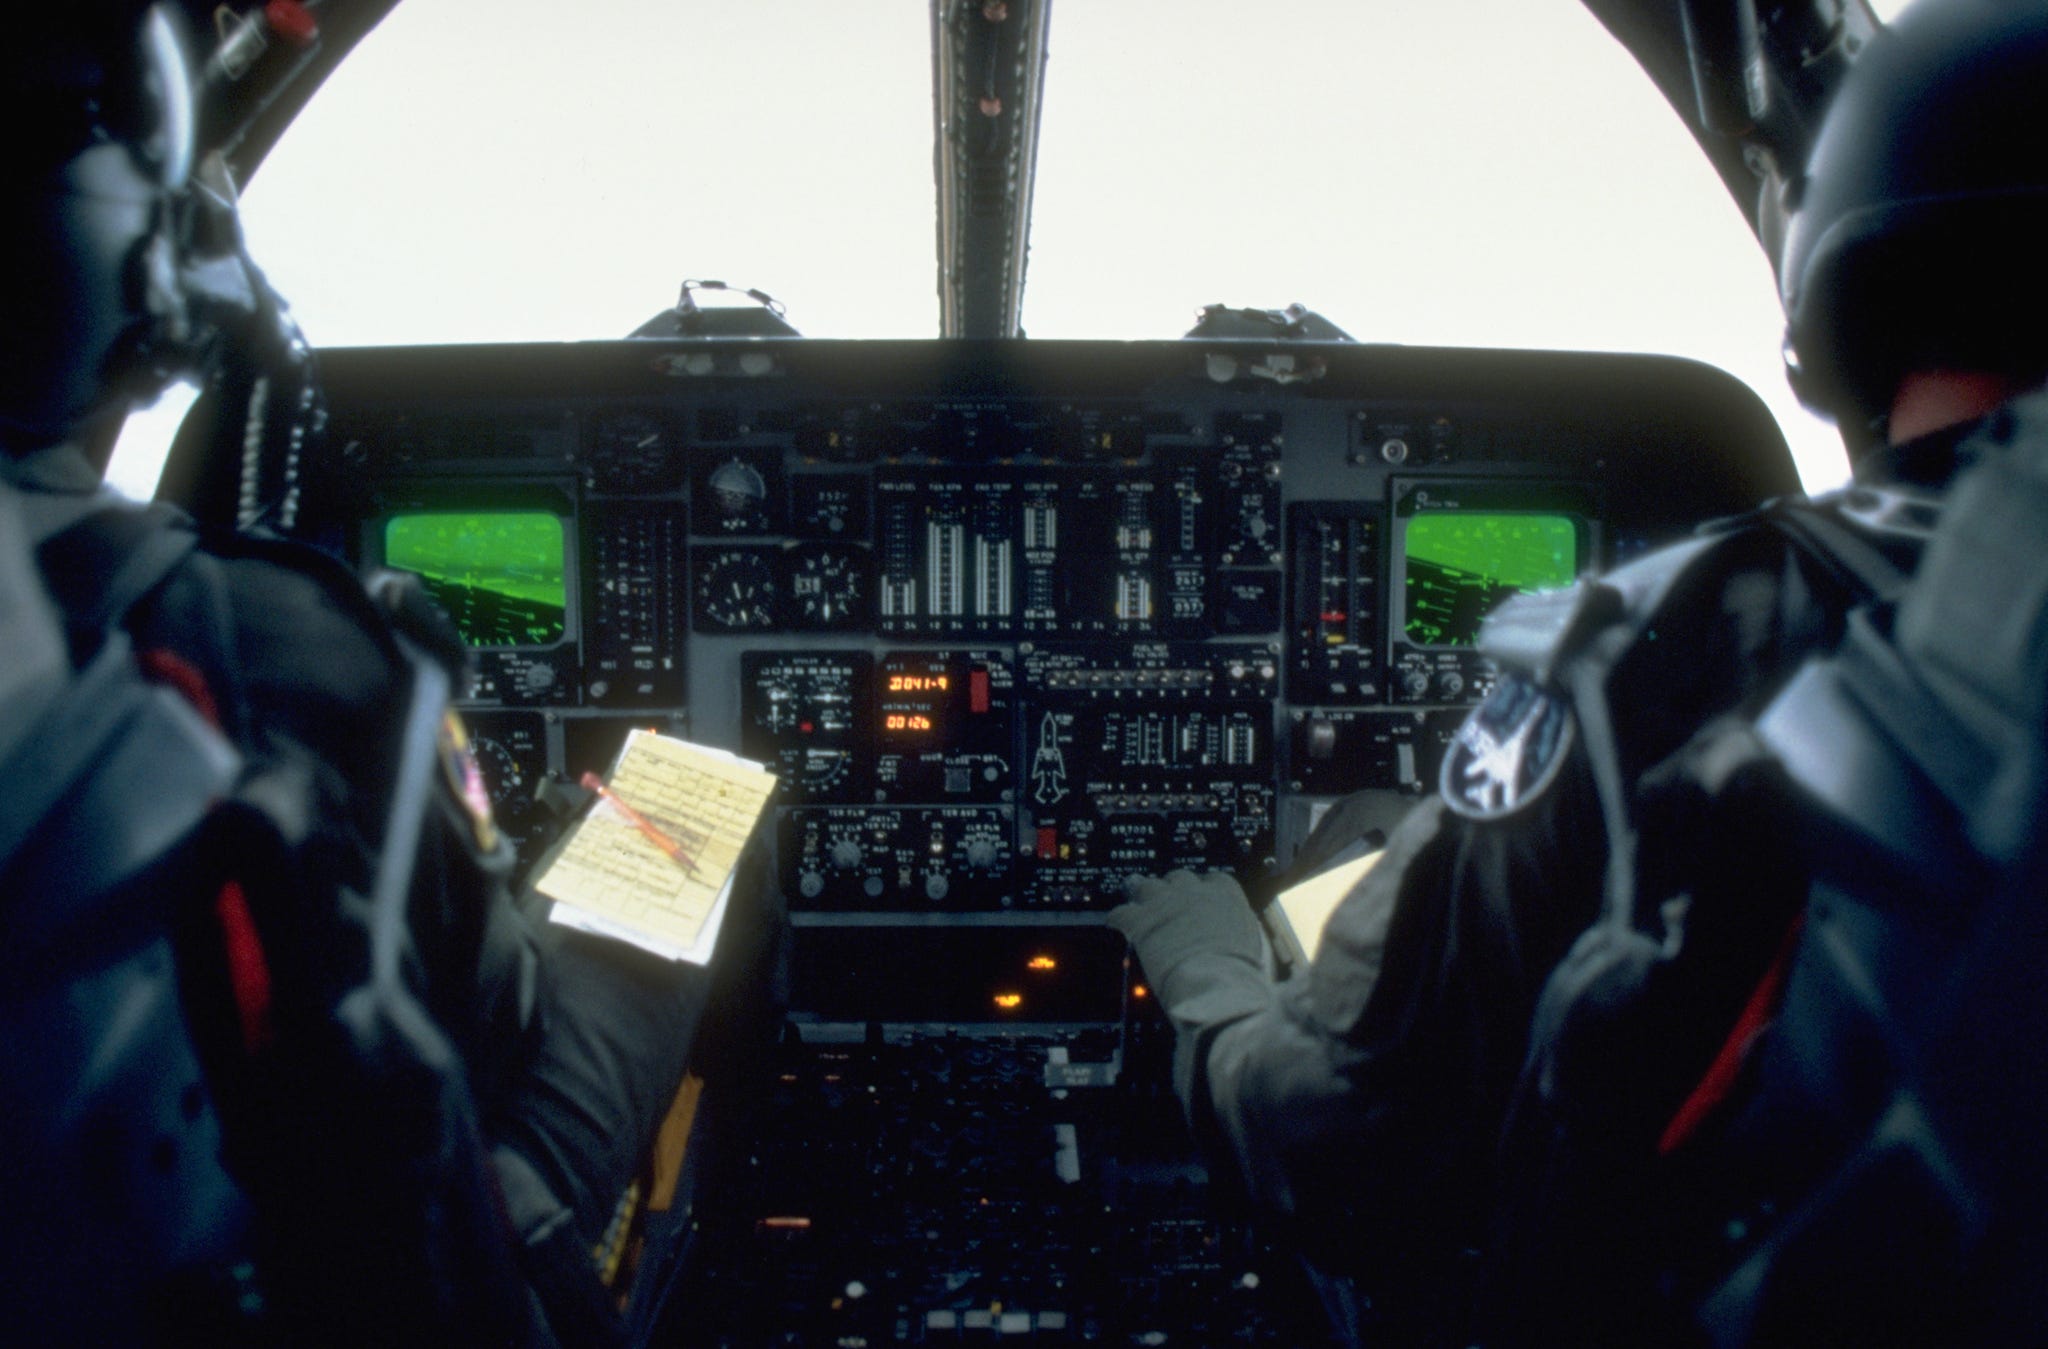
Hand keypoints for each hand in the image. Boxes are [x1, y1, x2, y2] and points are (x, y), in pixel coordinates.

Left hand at [1107, 870, 1264, 1007]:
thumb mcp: (1252, 944)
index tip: (1200, 900)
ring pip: (1145, 886)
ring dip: (1142, 897)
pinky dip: (1118, 920)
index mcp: (1225, 894)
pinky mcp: (1140, 921)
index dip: (1203, 890)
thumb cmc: (1240, 974)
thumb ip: (1238, 928)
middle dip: (1172, 892)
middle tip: (1168, 907)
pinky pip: (1120, 913)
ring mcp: (1164, 903)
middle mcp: (1194, 891)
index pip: (1212, 879)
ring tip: (1138, 907)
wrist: (1217, 987)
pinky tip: (1117, 927)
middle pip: (1177, 878)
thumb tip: (1232, 934)